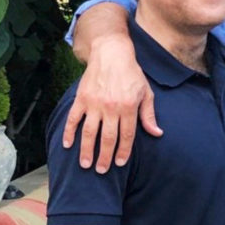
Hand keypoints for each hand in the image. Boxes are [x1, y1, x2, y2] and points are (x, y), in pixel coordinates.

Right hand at [62, 35, 161, 172]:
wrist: (111, 54)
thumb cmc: (132, 74)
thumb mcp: (146, 93)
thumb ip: (149, 115)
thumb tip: (157, 133)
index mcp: (128, 107)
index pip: (126, 136)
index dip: (123, 152)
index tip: (119, 164)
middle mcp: (111, 107)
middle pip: (107, 138)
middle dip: (104, 157)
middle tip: (101, 170)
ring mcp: (94, 103)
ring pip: (89, 132)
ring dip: (86, 150)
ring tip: (85, 164)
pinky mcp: (81, 98)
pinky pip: (73, 118)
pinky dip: (69, 132)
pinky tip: (67, 144)